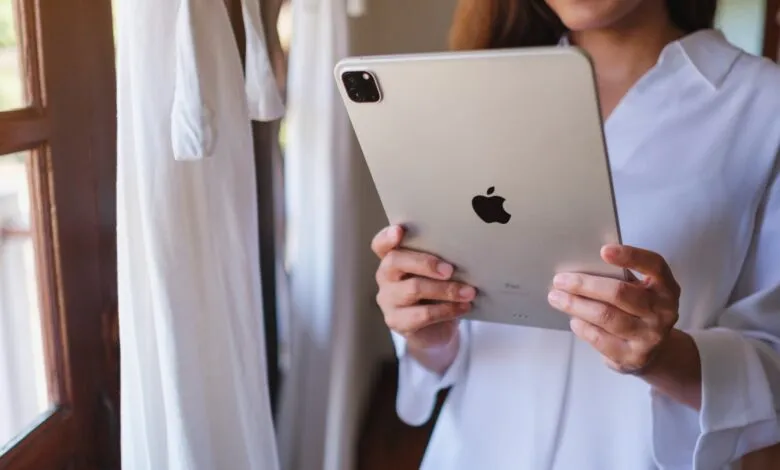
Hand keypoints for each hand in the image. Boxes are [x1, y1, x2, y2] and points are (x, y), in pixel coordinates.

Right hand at [372, 225, 475, 352]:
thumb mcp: (437, 273)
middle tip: (450, 269)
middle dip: (425, 263)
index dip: (387, 237)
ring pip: (414, 288)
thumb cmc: (437, 294)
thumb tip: (463, 251)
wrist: (435, 331)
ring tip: (468, 292)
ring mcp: (388, 300)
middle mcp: (385, 277)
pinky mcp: (397, 321)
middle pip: (395, 261)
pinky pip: (423, 314)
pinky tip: (463, 307)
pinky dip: (448, 309)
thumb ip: (440, 260)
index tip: (399, 231)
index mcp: (393, 259)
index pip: (381, 244)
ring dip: (446, 289)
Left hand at [547, 244, 680, 374]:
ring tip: (556, 298)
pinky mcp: (633, 356)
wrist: (654, 352)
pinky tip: (574, 319)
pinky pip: (600, 338)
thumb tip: (581, 267)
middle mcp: (663, 311)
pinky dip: (582, 326)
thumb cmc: (638, 311)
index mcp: (666, 287)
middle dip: (584, 285)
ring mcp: (650, 336)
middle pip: (619, 293)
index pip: (654, 265)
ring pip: (605, 316)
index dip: (631, 256)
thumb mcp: (640, 291)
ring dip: (575, 305)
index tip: (604, 250)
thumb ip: (620, 278)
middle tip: (560, 280)